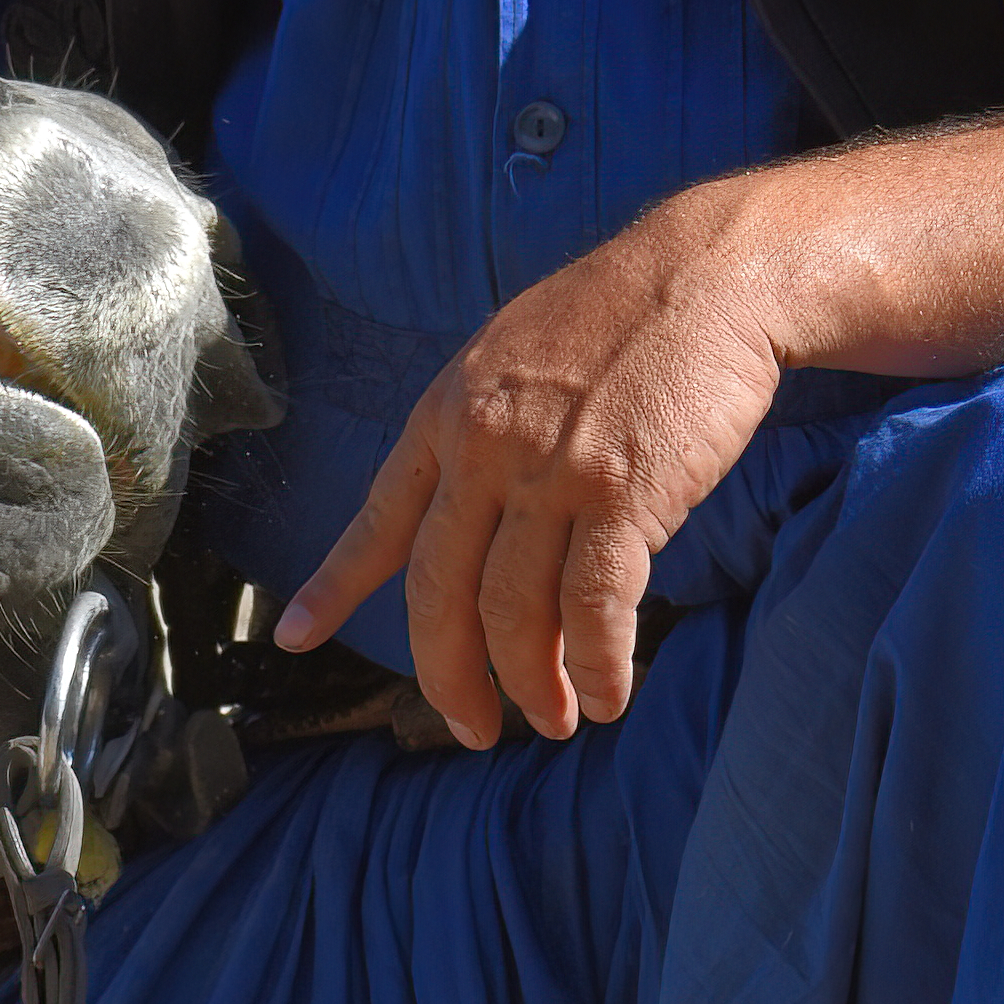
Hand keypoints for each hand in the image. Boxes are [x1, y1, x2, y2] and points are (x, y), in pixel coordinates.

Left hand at [277, 185, 787, 745]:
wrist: (708, 274)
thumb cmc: (625, 316)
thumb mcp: (515, 357)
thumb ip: (482, 428)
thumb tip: (476, 510)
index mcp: (447, 412)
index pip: (379, 516)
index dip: (334, 585)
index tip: (295, 638)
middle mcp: (481, 446)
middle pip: (441, 593)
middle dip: (450, 677)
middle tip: (472, 729)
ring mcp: (547, 471)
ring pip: (515, 613)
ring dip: (534, 686)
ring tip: (557, 721)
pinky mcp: (619, 494)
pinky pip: (593, 610)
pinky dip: (599, 666)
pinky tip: (609, 696)